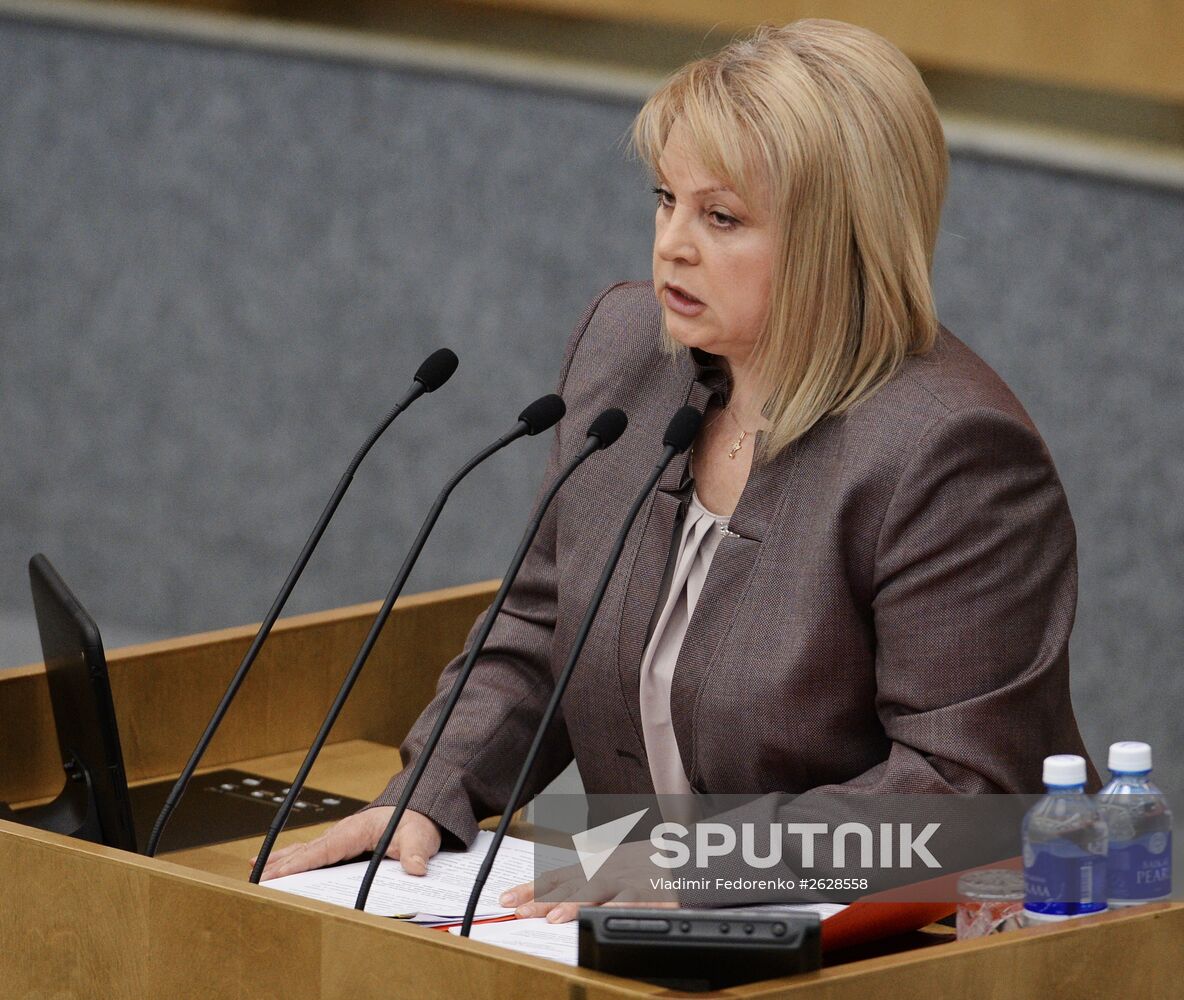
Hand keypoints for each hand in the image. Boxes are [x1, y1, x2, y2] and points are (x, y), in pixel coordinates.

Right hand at [254, 807, 440, 880]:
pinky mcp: (341, 844)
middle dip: (281, 865)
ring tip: (256, 872)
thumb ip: (416, 852)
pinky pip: (313, 852)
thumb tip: (416, 868)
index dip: (299, 864)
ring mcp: (340, 837)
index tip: (277, 875)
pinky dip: (293, 859)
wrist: (419, 809)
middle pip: (307, 851)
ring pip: (306, 850)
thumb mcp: (420, 836)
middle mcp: (343, 832)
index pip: (323, 850)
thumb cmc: (417, 822)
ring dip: (282, 861)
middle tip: (257, 882)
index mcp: (356, 830)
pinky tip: (276, 866)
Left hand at [499, 839, 677, 923]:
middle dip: (540, 899)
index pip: (556, 876)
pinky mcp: (649, 891)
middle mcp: (606, 870)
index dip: (529, 887)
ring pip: (596, 891)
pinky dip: (616, 908)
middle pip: (568, 884)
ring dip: (573, 905)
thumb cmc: (649, 864)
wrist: (686, 853)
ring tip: (552, 918)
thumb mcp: (614, 864)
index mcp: (595, 865)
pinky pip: (631, 901)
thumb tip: (557, 894)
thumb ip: (588, 878)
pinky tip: (601, 917)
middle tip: (517, 911)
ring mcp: (626, 880)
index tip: (505, 899)